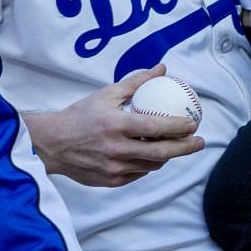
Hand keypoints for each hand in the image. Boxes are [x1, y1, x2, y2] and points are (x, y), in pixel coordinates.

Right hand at [23, 65, 204, 187]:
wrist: (52, 144)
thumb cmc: (78, 117)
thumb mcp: (106, 95)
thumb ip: (136, 83)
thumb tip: (161, 70)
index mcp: (116, 125)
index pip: (156, 128)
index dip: (179, 127)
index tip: (193, 123)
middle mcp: (117, 149)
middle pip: (161, 152)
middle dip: (185, 147)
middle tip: (198, 141)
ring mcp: (114, 168)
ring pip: (152, 165)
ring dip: (168, 156)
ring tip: (177, 146)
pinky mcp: (111, 181)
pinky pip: (139, 173)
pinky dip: (149, 164)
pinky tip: (153, 156)